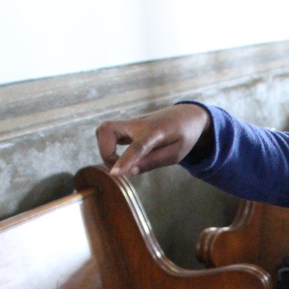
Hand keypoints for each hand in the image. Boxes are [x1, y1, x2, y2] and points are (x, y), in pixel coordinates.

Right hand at [96, 104, 210, 176]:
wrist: (185, 115)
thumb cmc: (184, 135)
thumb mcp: (176, 153)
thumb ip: (153, 162)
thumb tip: (130, 172)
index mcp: (156, 131)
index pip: (137, 146)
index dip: (125, 160)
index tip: (114, 174)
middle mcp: (138, 124)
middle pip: (107, 130)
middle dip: (105, 153)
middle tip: (119, 169)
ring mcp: (130, 123)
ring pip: (103, 130)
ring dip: (104, 150)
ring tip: (120, 164)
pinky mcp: (127, 126)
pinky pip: (107, 133)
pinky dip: (107, 147)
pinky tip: (121, 157)